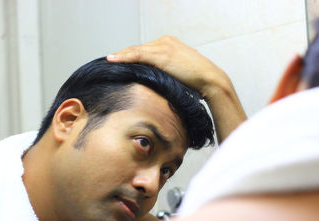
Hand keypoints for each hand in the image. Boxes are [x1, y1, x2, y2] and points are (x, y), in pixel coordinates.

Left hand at [107, 36, 232, 101]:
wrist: (209, 79)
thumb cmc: (196, 80)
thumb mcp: (178, 73)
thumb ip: (165, 72)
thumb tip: (153, 81)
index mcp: (169, 44)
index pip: (144, 49)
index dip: (131, 56)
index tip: (120, 62)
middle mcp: (165, 42)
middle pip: (138, 48)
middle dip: (124, 55)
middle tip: (111, 62)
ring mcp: (164, 47)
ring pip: (136, 50)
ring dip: (121, 56)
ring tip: (109, 60)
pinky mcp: (163, 55)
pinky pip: (139, 55)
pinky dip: (125, 57)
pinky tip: (114, 59)